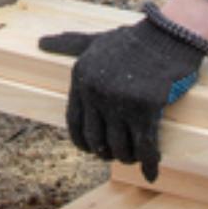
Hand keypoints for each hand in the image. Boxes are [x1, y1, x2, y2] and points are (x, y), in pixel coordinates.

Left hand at [38, 4, 207, 182]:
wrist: (167, 35)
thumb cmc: (131, 40)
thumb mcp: (94, 41)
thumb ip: (68, 44)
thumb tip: (40, 43)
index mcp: (80, 79)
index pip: (73, 124)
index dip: (83, 142)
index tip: (94, 150)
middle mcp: (95, 92)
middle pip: (96, 139)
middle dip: (107, 153)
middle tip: (118, 155)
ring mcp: (120, 101)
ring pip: (119, 147)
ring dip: (127, 158)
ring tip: (134, 158)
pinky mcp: (146, 108)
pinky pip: (144, 146)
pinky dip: (149, 163)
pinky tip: (151, 173)